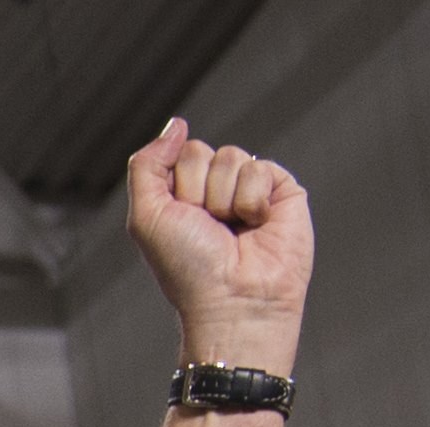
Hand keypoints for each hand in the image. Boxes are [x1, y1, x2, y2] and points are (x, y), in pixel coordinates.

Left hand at [124, 118, 310, 374]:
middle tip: (207, 227)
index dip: (175, 186)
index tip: (180, 221)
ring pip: (231, 156)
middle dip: (197, 191)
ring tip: (232, 230)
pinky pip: (261, 167)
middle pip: (200, 151)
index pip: (174, 156)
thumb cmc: (188, 267)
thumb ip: (147, 166)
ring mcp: (248, 189)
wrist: (235, 298)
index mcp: (179, 197)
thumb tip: (176, 124)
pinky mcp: (282, 191)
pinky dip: (253, 198)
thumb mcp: (147, 216)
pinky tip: (257, 224)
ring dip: (224, 198)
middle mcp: (213, 190)